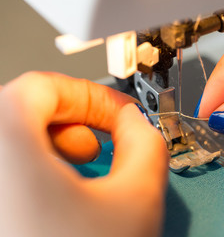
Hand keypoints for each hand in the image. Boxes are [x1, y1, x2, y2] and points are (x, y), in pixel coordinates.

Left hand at [0, 72, 167, 236]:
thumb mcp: (136, 200)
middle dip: (74, 119)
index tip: (117, 112)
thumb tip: (138, 124)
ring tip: (84, 169)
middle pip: (23, 109)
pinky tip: (60, 193)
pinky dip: (35, 168)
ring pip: (12, 138)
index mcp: (3, 147)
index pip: (41, 86)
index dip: (90, 94)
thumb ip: (146, 143)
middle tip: (103, 139)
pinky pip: (7, 168)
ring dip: (54, 143)